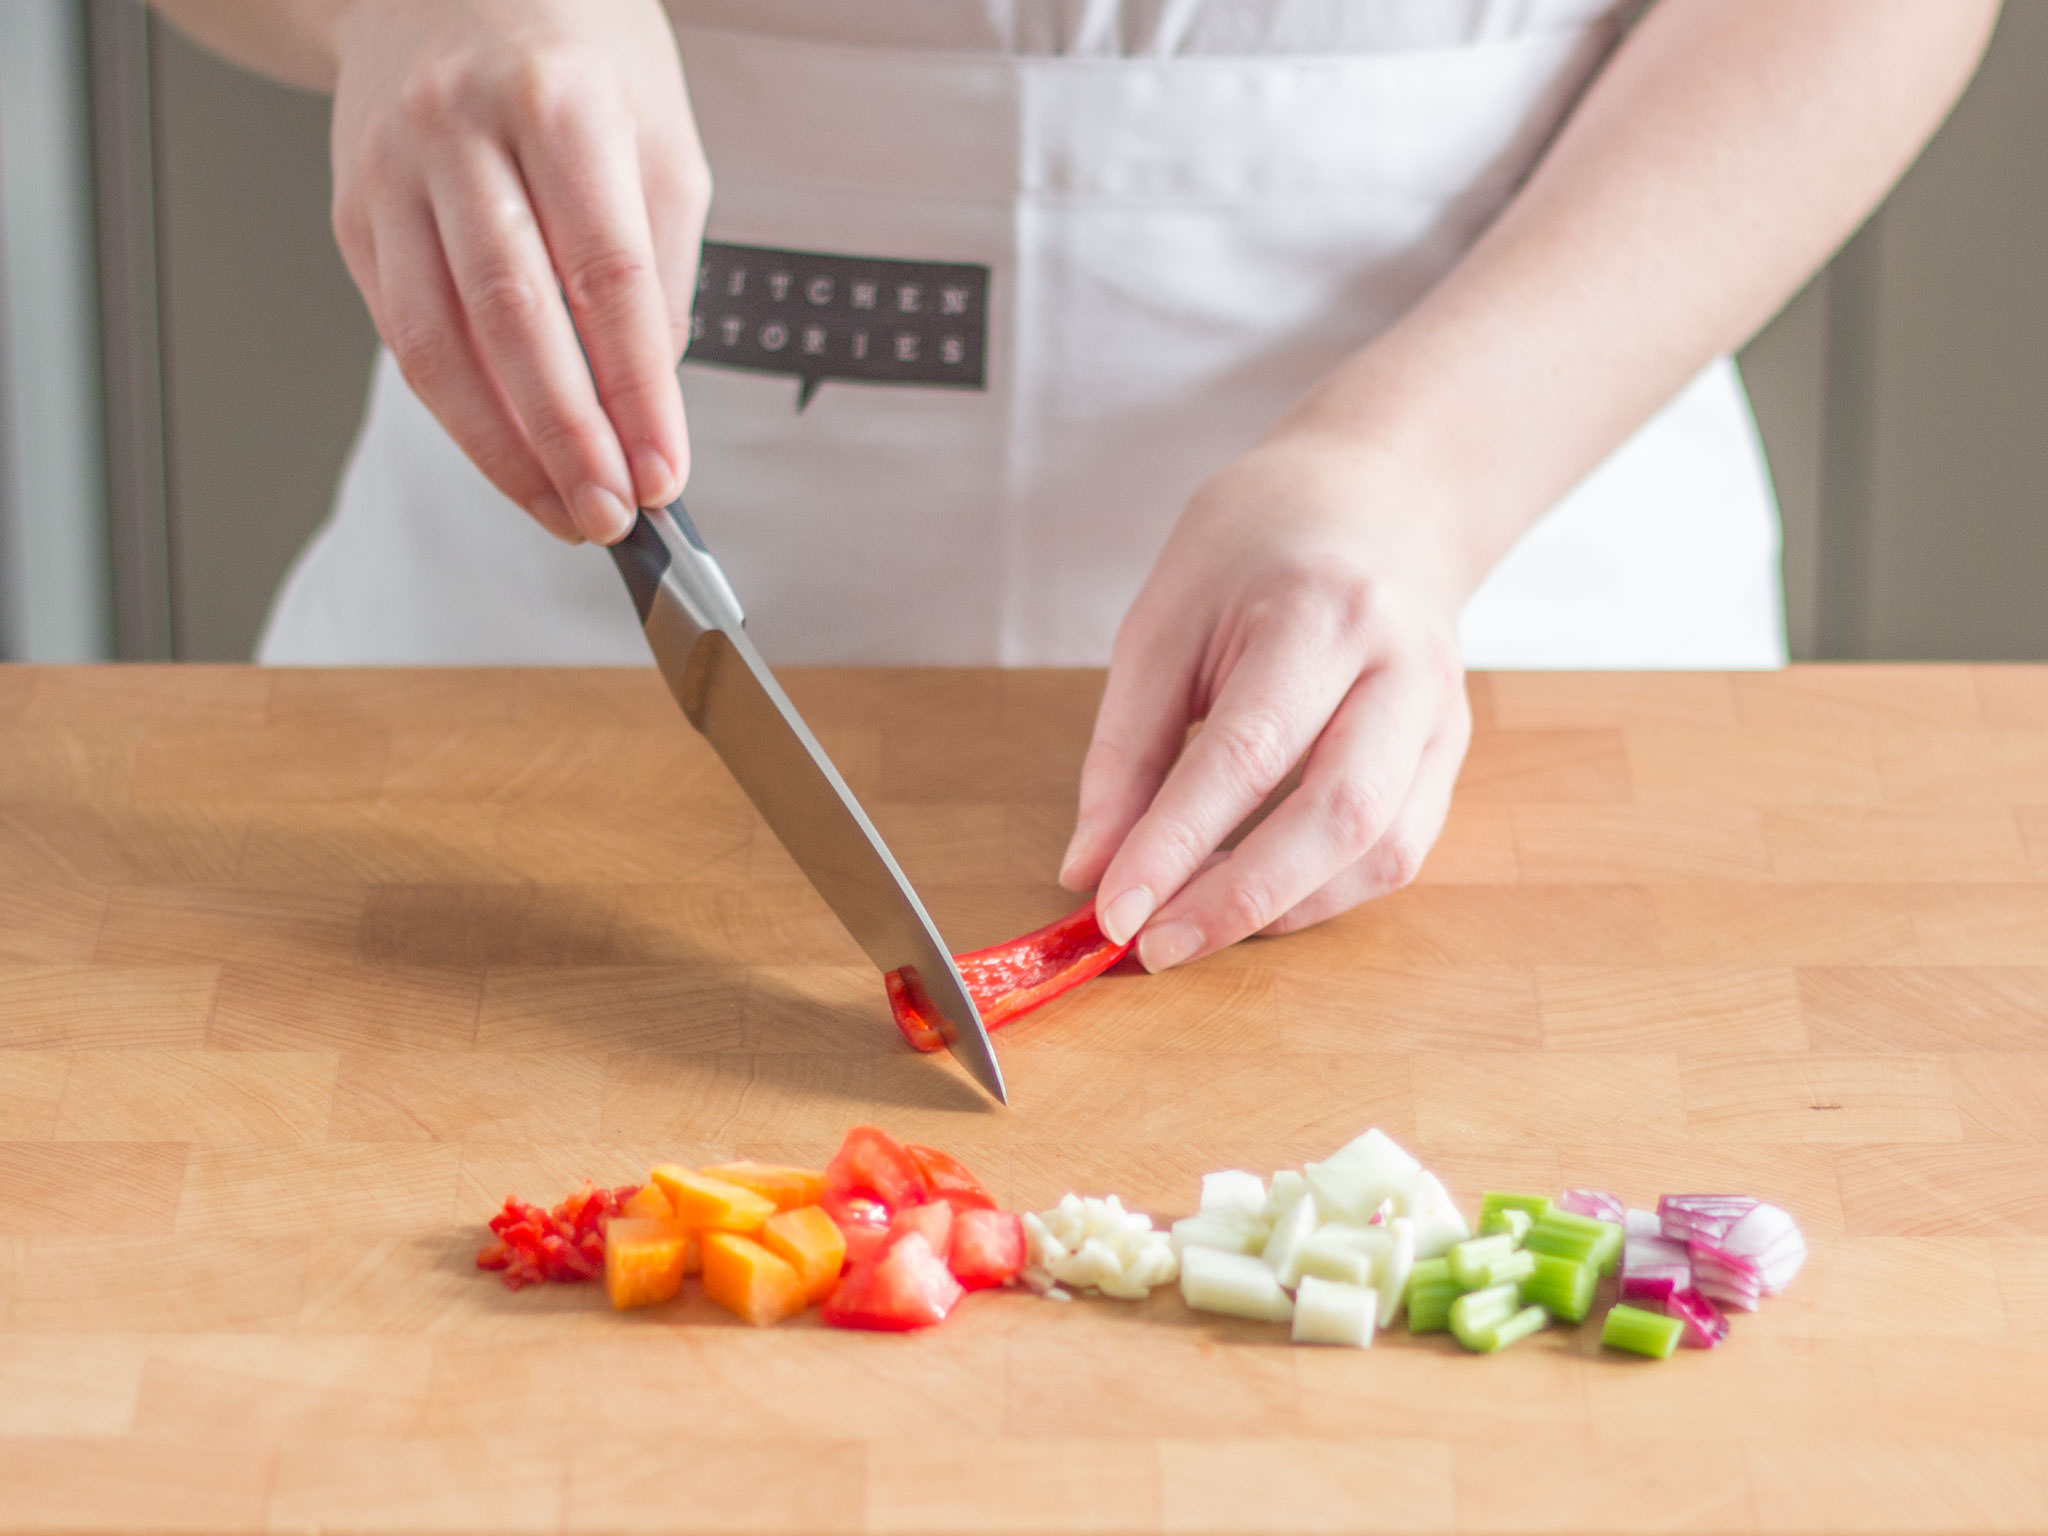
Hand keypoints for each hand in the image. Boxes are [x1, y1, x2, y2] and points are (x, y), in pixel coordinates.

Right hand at [328, 0, 705, 543]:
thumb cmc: (572, 54)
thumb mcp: (658, 135)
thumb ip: (660, 267)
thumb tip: (647, 399)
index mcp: (559, 104)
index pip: (608, 280)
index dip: (637, 393)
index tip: (663, 473)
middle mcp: (462, 131)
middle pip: (515, 319)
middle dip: (569, 440)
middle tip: (610, 515)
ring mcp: (392, 172)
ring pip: (439, 342)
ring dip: (503, 449)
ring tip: (560, 508)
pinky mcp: (353, 212)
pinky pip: (404, 332)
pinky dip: (459, 411)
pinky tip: (507, 455)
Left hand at [1059, 432, 1474, 970]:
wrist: (1383, 494)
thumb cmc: (1259, 544)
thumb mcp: (1165, 618)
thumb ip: (1127, 748)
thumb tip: (1091, 867)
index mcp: (1320, 611)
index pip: (1245, 753)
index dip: (1174, 846)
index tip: (1114, 912)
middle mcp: (1401, 666)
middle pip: (1336, 813)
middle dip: (1239, 899)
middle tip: (1156, 945)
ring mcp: (1441, 714)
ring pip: (1383, 849)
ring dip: (1284, 910)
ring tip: (1195, 928)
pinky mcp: (1451, 752)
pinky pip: (1399, 851)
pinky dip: (1324, 894)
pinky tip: (1259, 902)